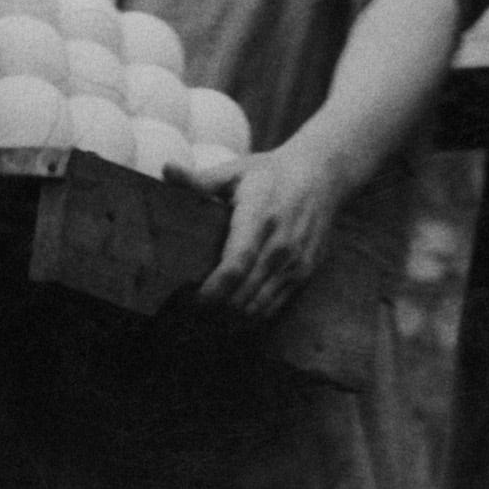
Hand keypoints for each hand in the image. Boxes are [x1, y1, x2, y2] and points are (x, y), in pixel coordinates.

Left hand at [200, 130, 347, 318]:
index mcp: (259, 219)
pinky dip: (253, 316)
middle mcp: (280, 246)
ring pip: (260, 306)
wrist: (322, 175)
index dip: (214, 289)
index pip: (236, 264)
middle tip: (190, 313)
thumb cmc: (271, 174)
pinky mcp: (305, 272)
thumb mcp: (236, 171)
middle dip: (216, 309)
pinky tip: (233, 316)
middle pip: (245, 293)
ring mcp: (295, 262)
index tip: (193, 299)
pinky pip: (276, 306)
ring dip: (233, 318)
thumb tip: (166, 170)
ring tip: (208, 319)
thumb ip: (200, 180)